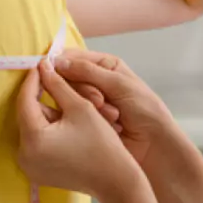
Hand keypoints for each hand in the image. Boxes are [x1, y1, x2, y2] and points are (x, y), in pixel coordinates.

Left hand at [17, 62, 142, 198]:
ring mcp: (29, 167)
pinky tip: (66, 125)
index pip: (25, 100)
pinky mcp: (37, 173)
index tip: (41, 65)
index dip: (33, 80)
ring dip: (47, 115)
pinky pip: (37, 144)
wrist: (115, 181)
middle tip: (56, 82)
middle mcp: (24, 156)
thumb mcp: (80, 107)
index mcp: (33, 139)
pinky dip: (48, 131)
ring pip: (33, 129)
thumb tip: (43, 66)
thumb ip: (57, 84)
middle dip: (42, 98)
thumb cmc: (101, 143)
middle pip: (28, 116)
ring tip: (68, 106)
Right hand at [50, 50, 171, 167]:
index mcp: (105, 66)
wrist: (154, 144)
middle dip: (84, 90)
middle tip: (100, 101)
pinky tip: (109, 124)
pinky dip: (89, 119)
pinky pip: (74, 115)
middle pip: (69, 78)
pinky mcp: (86, 122)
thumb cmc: (145, 109)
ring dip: (90, 106)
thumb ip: (88, 72)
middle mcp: (95, 81)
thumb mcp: (119, 84)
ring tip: (112, 115)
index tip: (48, 69)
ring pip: (71, 98)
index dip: (61, 63)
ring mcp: (89, 103)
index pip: (74, 58)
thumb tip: (57, 61)